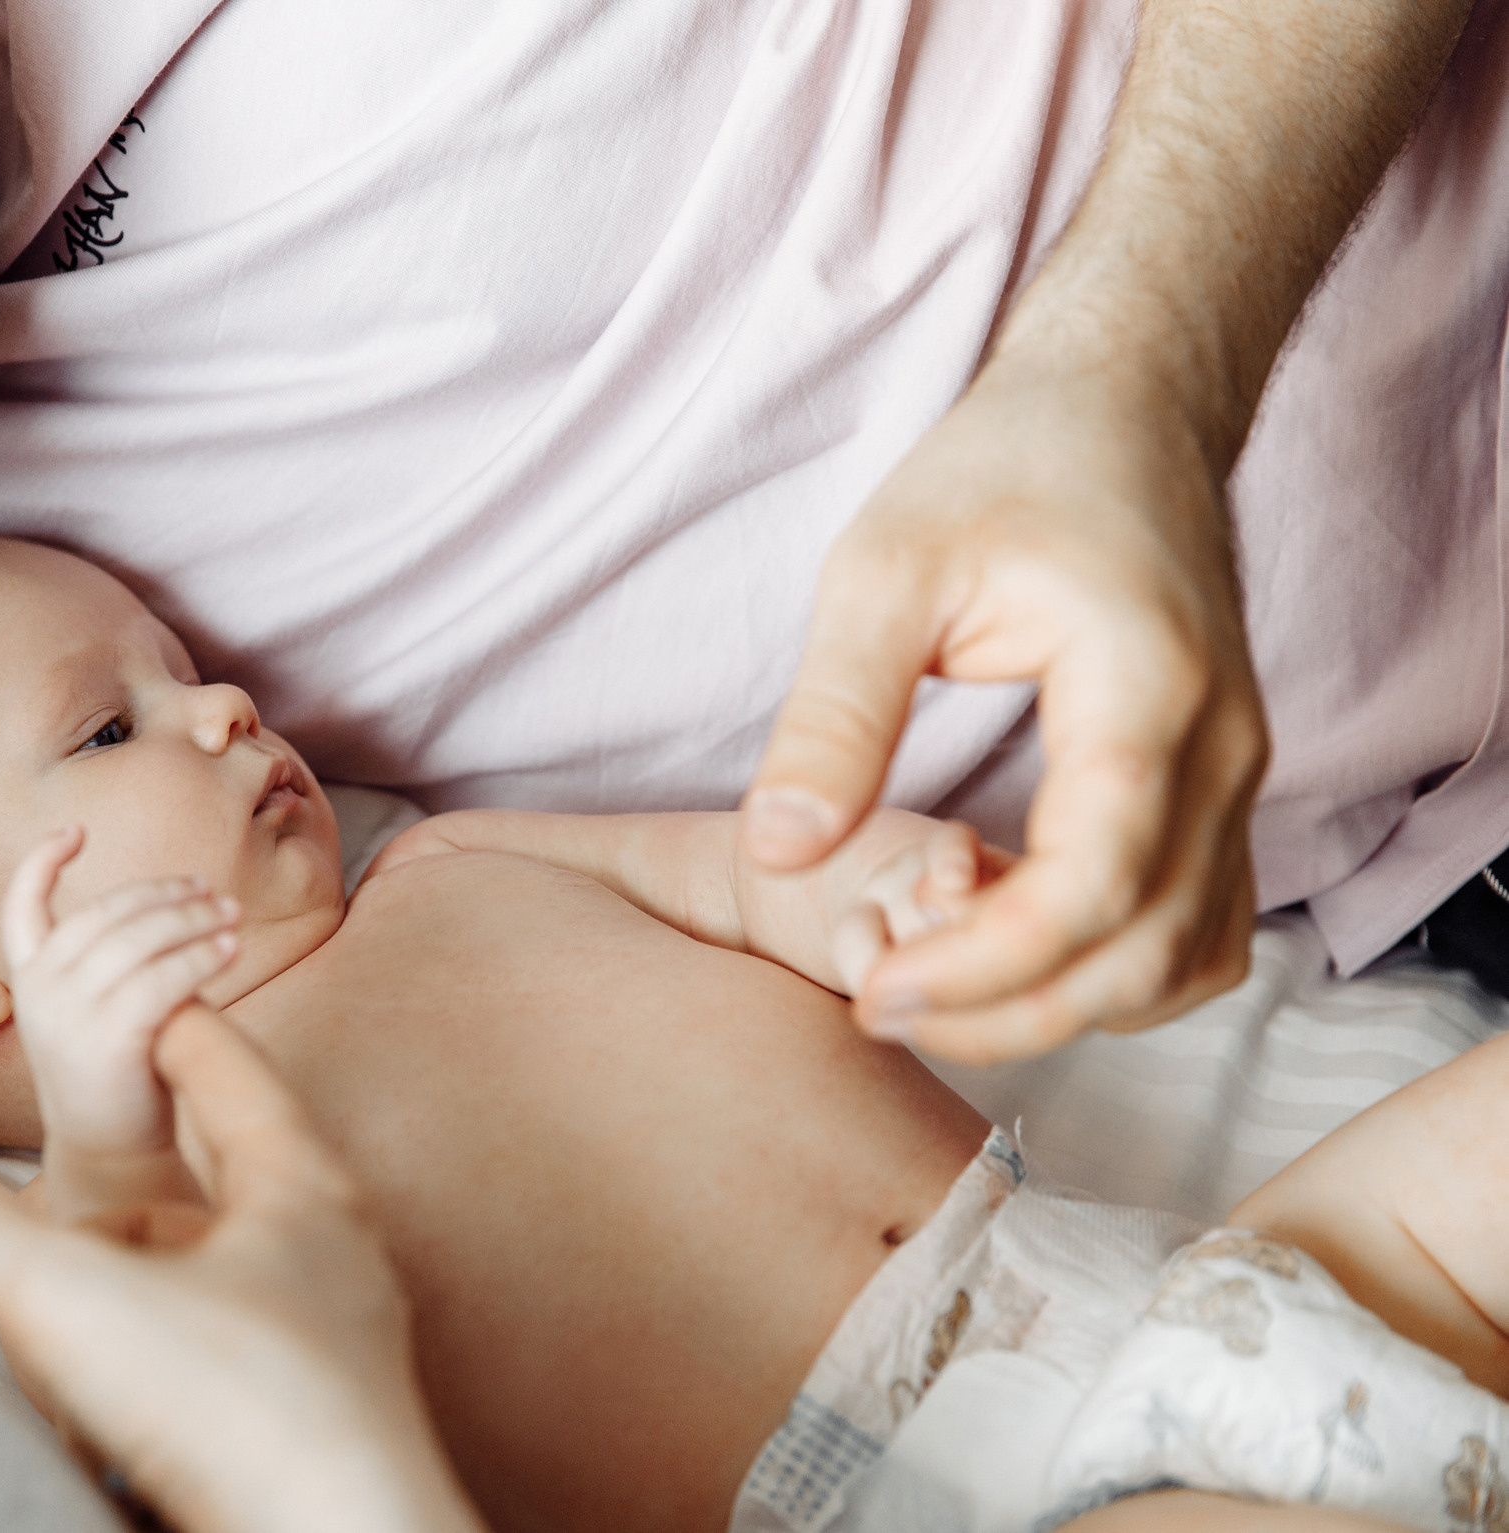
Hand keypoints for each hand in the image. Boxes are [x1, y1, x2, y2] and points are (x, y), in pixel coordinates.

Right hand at [0, 1010, 486, 1532]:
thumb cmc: (234, 1406)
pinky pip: (235, 1342)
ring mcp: (339, 1334)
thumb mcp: (71, 1297)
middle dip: (141, 1160)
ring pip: (228, 1264)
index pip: (225, 1064)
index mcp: (301, 1185)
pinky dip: (170, 1337)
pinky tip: (119, 1376)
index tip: (119, 1003)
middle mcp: (336, 1249)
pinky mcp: (323, 1414)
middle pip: (227, 1165)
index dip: (162, 1023)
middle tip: (76, 1146)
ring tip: (75, 1282)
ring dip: (151, 1260)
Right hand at [1, 826, 242, 1219]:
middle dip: (162, 894)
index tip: (75, 830)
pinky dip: (199, 956)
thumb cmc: (121, 1082)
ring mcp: (67, 1014)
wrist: (114, 1162)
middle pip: (103, 913)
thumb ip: (116, 965)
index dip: (41, 862)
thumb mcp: (100, 1015)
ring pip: (136, 939)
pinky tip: (230, 950)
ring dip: (190, 919)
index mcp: (31, 981)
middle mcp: (39, 992)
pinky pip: (161, 978)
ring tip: (230, 916)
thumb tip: (180, 907)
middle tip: (213, 893)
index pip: (19, 907)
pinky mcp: (106, 1038)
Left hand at [741, 361, 1266, 1062]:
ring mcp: (1235, 777)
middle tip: (879, 1003)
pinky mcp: (1217, 791)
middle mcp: (1219, 750)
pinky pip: (1193, 929)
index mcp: (1146, 689)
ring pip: (1183, 960)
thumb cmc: (1005, 470)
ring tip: (932, 979)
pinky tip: (1002, 940)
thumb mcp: (882, 573)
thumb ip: (835, 715)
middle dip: (1010, 1013)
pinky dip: (1107, 970)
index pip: (1094, 888)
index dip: (985, 967)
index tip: (876, 990)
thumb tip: (776, 849)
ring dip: (1062, 1005)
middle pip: (1144, 954)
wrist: (1122, 408)